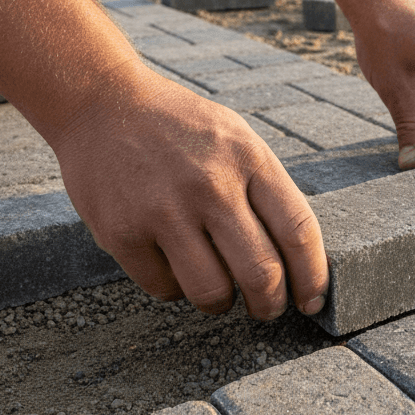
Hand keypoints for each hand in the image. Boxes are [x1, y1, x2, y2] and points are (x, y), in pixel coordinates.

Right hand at [52, 63, 327, 320]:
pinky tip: (176, 267)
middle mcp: (210, 185)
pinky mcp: (121, 232)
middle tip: (269, 309)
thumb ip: (267, 190)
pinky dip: (176, 289)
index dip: (313, 277)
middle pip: (261, 273)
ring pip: (213, 292)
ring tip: (221, 292)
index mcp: (249, 158)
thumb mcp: (237, 139)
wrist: (101, 104)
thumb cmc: (182, 129)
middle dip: (271, 305)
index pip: (298, 232)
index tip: (313, 300)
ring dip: (222, 303)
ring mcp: (164, 210)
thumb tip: (300, 259)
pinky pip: (164, 289)